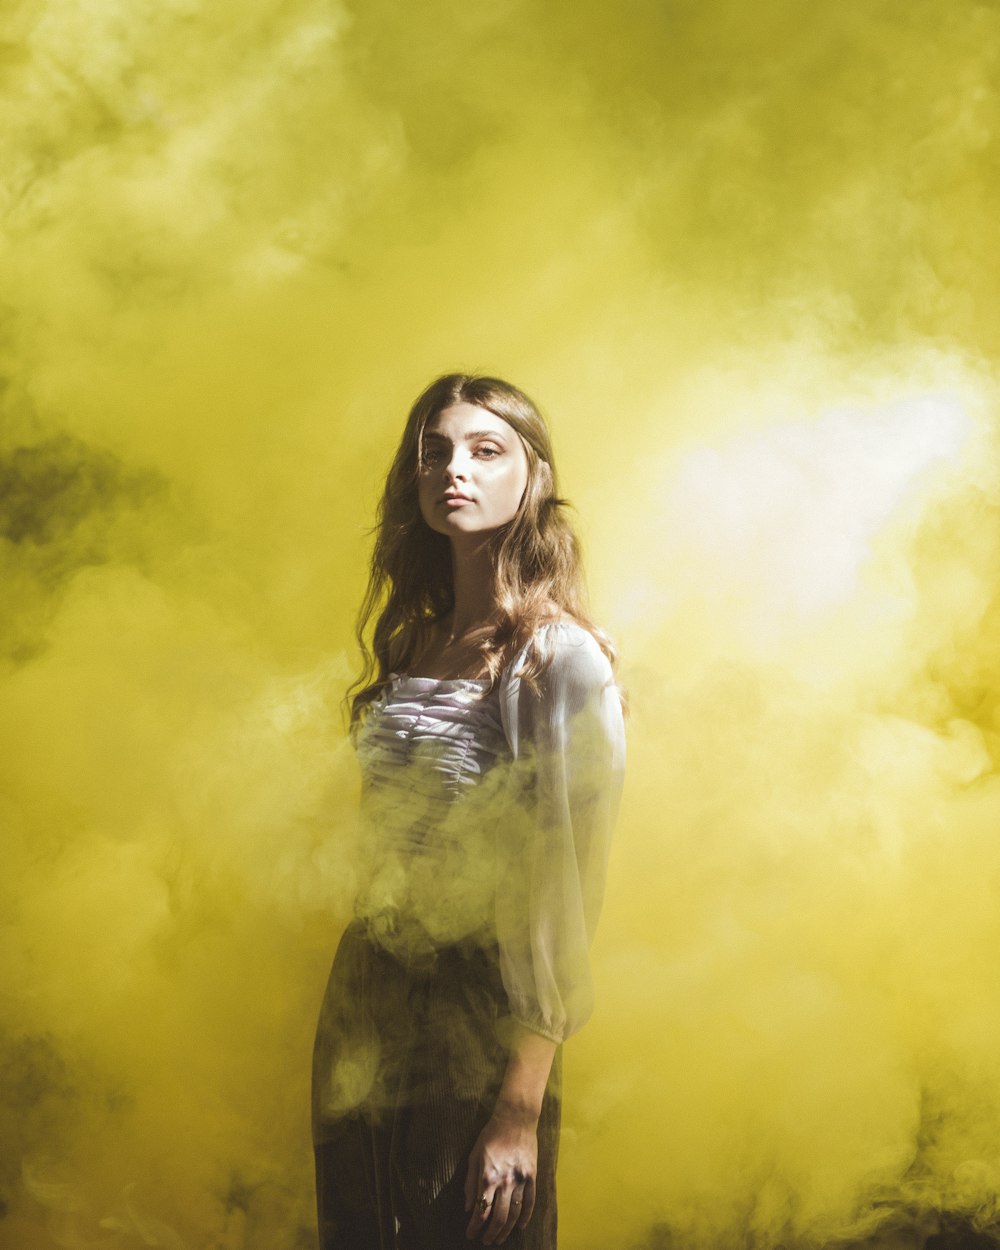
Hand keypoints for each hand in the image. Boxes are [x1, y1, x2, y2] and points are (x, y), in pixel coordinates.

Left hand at [463, 1105, 537, 1243]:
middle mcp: (505, 1182)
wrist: (515, 1118)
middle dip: (490, 1233)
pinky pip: (530, 1202)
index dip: (474, 1227)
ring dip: (506, 1230)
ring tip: (499, 1239)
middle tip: (484, 1241)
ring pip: (514, 1214)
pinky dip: (525, 1217)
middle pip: (498, 1218)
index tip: (470, 1235)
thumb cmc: (491, 1136)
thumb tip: (468, 1208)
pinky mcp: (532, 1177)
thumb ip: (470, 1183)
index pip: (481, 1212)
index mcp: (488, 1177)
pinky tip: (521, 1227)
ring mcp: (521, 1181)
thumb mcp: (474, 1156)